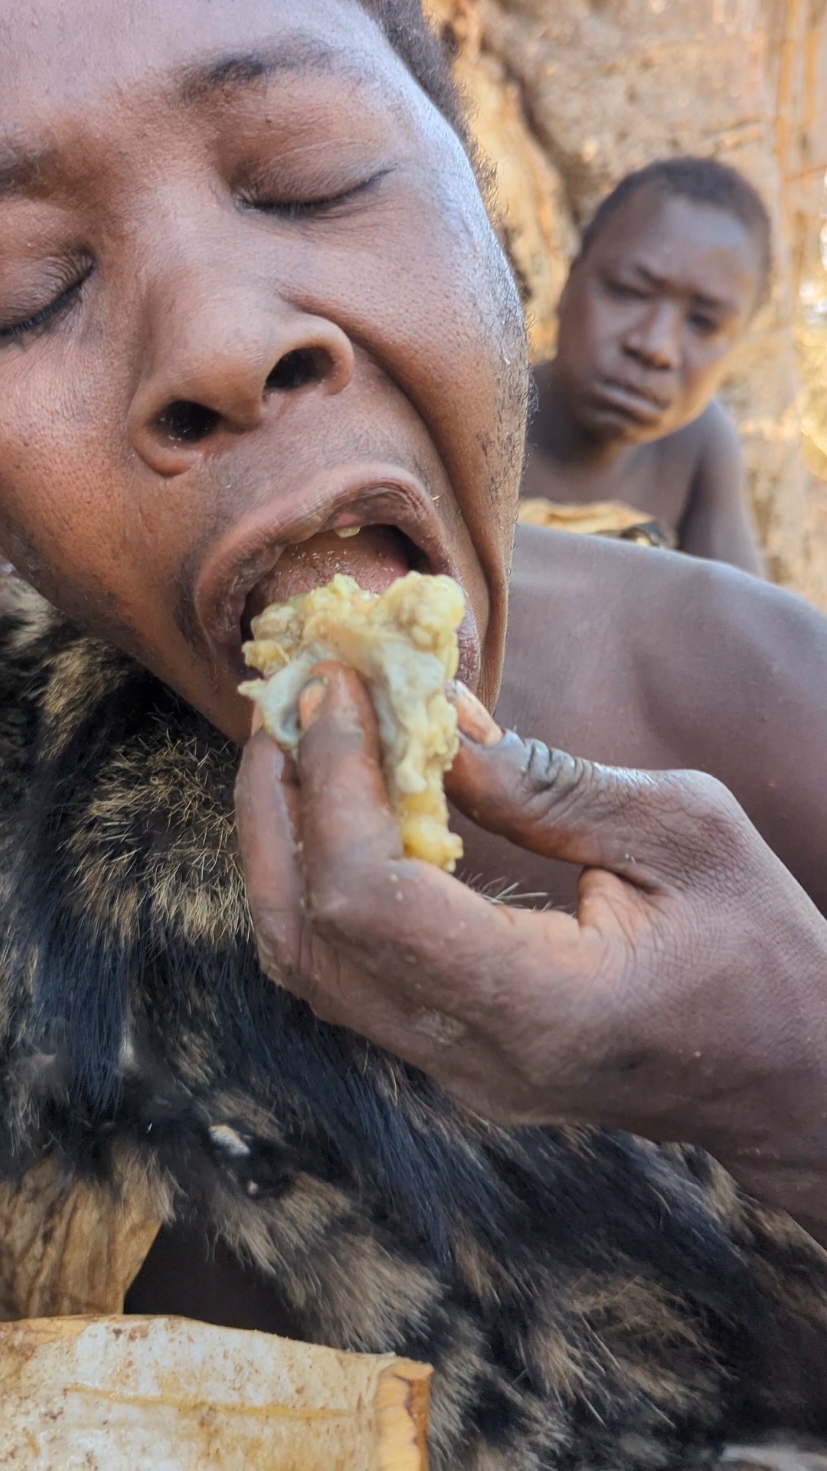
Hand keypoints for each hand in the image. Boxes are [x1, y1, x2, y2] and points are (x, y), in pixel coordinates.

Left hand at [235, 664, 826, 1238]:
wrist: (788, 1076)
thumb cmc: (762, 947)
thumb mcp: (681, 830)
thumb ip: (547, 783)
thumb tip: (428, 719)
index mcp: (539, 1005)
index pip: (370, 901)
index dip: (333, 783)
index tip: (339, 689)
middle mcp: (473, 1057)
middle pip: (306, 936)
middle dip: (278, 802)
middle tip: (294, 699)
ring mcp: (452, 1072)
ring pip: (304, 964)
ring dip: (281, 843)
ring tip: (301, 741)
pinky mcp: (448, 1058)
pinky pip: (342, 972)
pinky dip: (318, 881)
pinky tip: (341, 808)